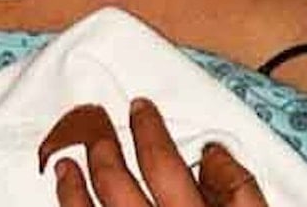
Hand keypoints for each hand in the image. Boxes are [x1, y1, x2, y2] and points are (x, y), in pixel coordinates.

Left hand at [39, 99, 268, 205]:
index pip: (163, 163)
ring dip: (72, 187)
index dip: (149, 131)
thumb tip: (211, 151)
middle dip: (104, 151)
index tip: (140, 109)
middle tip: (98, 131)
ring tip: (66, 165)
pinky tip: (67, 206)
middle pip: (117, 185)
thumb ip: (240, 192)